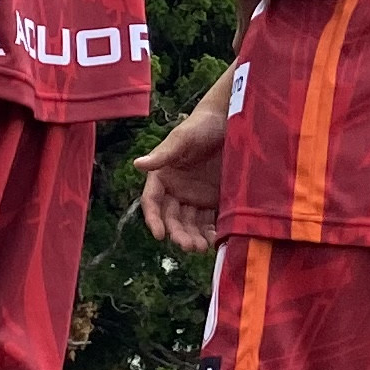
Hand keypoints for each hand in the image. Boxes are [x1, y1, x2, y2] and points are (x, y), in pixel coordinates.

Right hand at [134, 94, 229, 250]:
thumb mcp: (182, 139)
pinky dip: (211, 232)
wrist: (232, 121)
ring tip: (202, 248)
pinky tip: (217, 241)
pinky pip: (210, 221)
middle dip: (178, 234)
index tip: (161, 235)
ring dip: (194, 237)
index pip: (152, 202)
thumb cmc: (201, 126)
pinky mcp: (214, 200)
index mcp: (162, 176)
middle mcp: (176, 190)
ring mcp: (195, 196)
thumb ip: (163, 155)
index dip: (154, 219)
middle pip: (172, 218)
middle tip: (189, 246)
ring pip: (190, 224)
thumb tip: (137, 164)